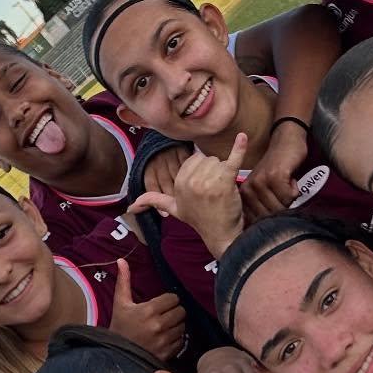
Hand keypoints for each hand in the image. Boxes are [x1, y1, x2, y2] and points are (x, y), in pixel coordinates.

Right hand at [109, 257, 186, 360]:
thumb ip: (124, 281)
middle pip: (181, 311)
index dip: (168, 300)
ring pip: (182, 326)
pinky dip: (175, 339)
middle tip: (165, 314)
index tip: (161, 304)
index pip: (174, 299)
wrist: (115, 355)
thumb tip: (121, 260)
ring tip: (165, 326)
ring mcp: (163, 340)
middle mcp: (158, 325)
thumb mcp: (120, 303)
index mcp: (149, 310)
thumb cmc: (119, 326)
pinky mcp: (167, 353)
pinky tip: (165, 337)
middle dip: (174, 312)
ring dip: (176, 325)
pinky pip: (181, 341)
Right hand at [132, 134, 248, 257]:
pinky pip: (233, 159)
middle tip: (215, 192)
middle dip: (213, 172)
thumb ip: (154, 201)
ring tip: (223, 192)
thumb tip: (130, 207)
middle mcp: (190, 181)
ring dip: (224, 174)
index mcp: (178, 182)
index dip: (203, 172)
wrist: (222, 235)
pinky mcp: (225, 182)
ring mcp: (207, 181)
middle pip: (207, 159)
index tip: (204, 189)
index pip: (194, 160)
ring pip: (219, 161)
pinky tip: (242, 137)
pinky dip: (239, 148)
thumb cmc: (200, 220)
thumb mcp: (174, 209)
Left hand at [241, 116, 308, 218]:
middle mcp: (249, 189)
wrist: (286, 142)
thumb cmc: (279, 170)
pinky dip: (295, 190)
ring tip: (285, 182)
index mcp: (244, 194)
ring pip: (281, 206)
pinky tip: (290, 178)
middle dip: (283, 205)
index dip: (273, 214)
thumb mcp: (265, 189)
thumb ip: (262, 206)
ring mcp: (261, 182)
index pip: (258, 220)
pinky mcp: (275, 176)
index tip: (276, 201)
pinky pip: (289, 196)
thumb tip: (266, 231)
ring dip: (290, 197)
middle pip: (270, 215)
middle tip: (282, 189)